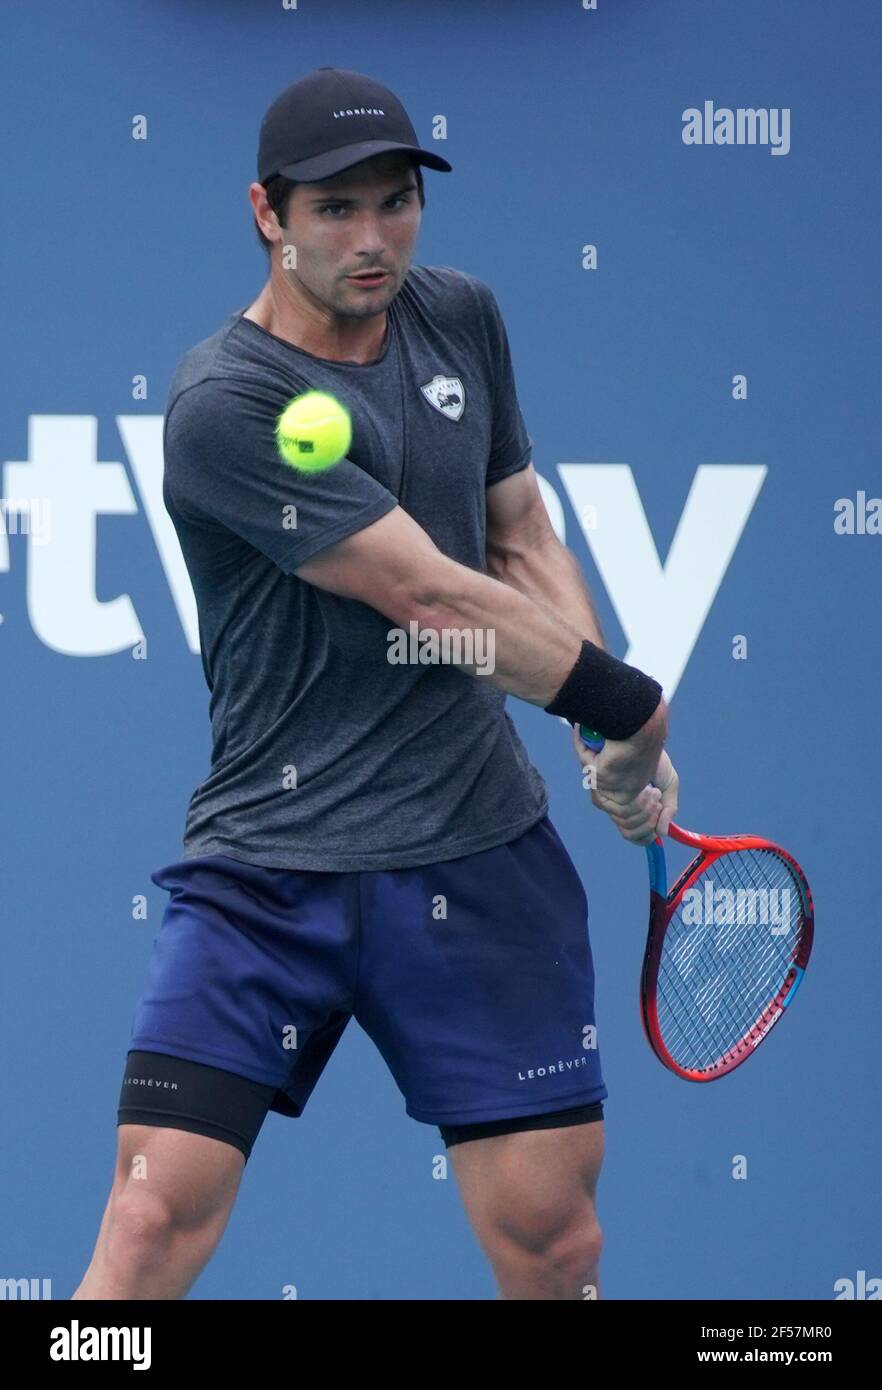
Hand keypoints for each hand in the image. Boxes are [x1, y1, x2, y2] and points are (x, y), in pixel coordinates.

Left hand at [573, 728, 679, 846]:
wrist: (642, 733)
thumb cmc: (650, 754)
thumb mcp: (667, 783)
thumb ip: (668, 809)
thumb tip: (664, 834)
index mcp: (624, 800)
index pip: (628, 830)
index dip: (644, 835)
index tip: (658, 832)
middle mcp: (611, 799)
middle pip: (627, 829)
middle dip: (648, 820)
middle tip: (657, 798)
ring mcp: (603, 791)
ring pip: (624, 821)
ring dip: (646, 809)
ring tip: (653, 790)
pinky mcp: (598, 783)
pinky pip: (620, 810)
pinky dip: (639, 804)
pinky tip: (647, 789)